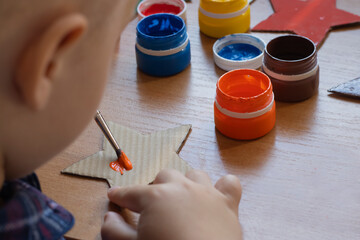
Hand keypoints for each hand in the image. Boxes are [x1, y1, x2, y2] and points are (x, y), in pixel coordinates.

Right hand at [101, 169, 242, 239]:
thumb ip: (114, 232)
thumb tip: (109, 218)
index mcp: (155, 197)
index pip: (131, 192)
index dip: (120, 195)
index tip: (114, 196)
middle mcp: (182, 188)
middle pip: (165, 176)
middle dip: (156, 187)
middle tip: (153, 205)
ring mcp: (207, 193)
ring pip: (194, 175)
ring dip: (187, 183)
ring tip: (182, 199)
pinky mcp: (228, 204)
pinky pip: (229, 183)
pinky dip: (222, 186)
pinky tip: (216, 195)